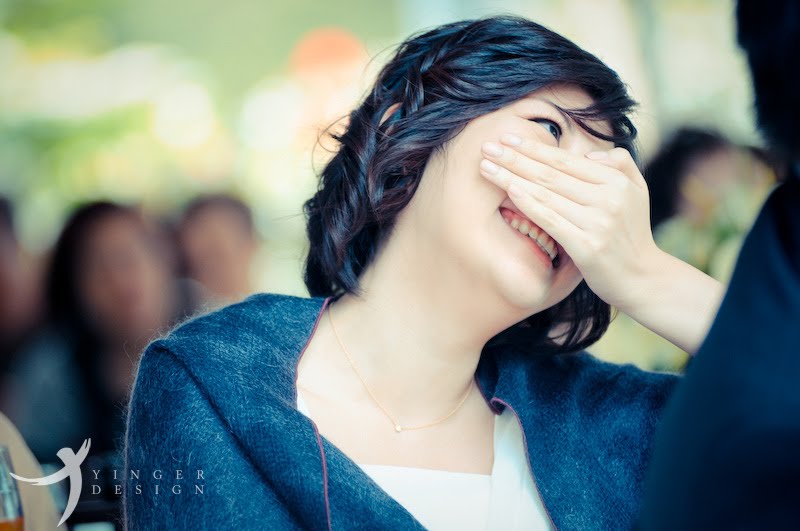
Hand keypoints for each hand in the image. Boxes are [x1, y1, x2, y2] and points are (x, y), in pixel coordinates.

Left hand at [478, 133, 661, 311]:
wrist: (642, 277)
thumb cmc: (631, 232)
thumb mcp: (637, 191)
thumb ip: (619, 163)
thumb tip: (588, 155)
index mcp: (616, 182)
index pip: (566, 160)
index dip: (534, 147)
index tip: (507, 137)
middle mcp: (608, 199)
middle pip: (551, 174)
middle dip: (514, 158)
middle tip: (486, 146)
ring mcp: (598, 223)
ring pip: (546, 194)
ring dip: (512, 178)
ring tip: (486, 167)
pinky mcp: (587, 247)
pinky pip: (550, 220)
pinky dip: (528, 203)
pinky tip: (509, 190)